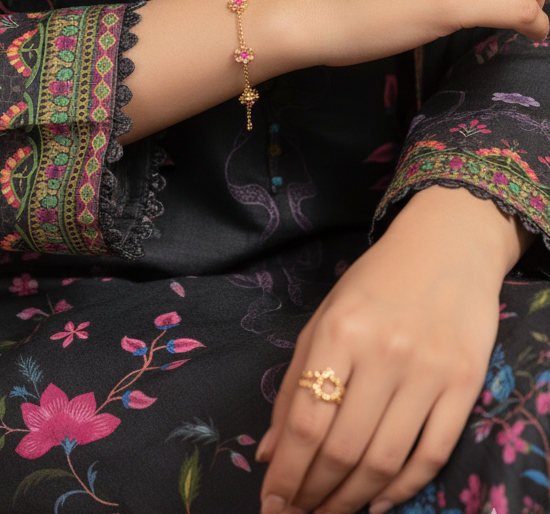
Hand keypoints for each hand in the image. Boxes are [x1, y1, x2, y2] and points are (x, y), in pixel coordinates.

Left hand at [257, 187, 522, 513]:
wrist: (447, 246)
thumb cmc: (376, 283)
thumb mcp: (324, 318)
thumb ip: (294, 383)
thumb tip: (269, 452)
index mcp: (339, 330)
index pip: (306, 421)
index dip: (286, 472)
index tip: (271, 502)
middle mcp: (384, 352)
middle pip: (343, 448)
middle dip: (314, 493)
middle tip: (298, 513)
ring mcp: (429, 370)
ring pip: (384, 460)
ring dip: (351, 498)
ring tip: (330, 513)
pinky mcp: (465, 384)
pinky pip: (432, 454)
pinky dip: (402, 488)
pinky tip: (377, 501)